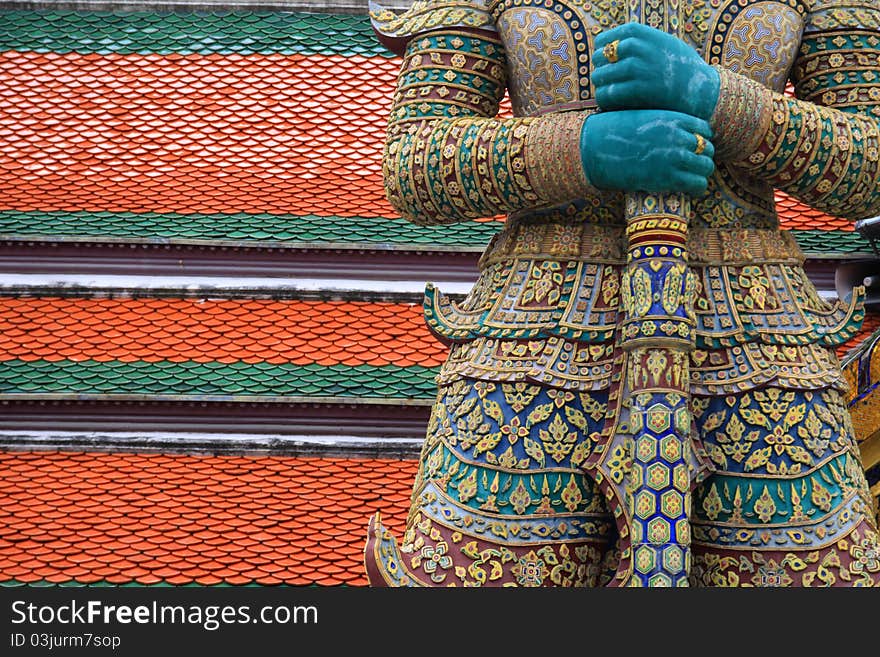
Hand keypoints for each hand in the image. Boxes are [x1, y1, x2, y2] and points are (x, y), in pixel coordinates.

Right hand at [580, 109, 715, 195]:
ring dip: (700, 174)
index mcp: (674, 118)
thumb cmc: (613, 133)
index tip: (692, 150)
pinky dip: (697, 188)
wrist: (596, 148)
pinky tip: (689, 190)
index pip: (704, 130)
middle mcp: (680, 137)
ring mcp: (676, 157)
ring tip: (690, 180)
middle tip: (691, 168)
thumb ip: (662, 124)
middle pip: (707, 149)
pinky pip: (697, 184)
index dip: (701, 141)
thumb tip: (669, 135)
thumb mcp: (643, 117)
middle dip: (702, 159)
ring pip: (706, 168)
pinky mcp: (669, 178)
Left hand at [592, 23, 719, 120]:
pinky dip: (605, 100)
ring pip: (600, 77)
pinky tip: (613, 103)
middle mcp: (638, 48)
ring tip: (610, 93)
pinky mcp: (638, 90)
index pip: (605, 40)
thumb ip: (640, 42)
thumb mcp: (662, 43)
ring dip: (601, 87)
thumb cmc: (680, 68)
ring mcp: (638, 68)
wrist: (700, 89)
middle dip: (600, 71)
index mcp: (642, 34)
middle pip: (600, 58)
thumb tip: (613, 47)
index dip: (601, 54)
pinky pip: (607, 94)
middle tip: (607, 82)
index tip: (606, 64)